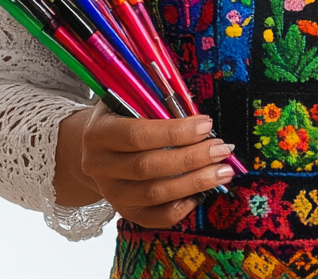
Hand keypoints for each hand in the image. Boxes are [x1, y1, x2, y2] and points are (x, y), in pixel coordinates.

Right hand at [56, 103, 235, 227]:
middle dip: (191, 158)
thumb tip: (196, 112)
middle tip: (222, 148)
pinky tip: (202, 193)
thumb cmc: (121, 116)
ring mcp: (110, 193)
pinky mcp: (123, 211)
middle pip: (148, 167)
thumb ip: (155, 101)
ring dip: (194, 183)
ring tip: (223, 171)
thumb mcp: (129, 99)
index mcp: (99, 132)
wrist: (94, 148)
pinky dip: (180, 208)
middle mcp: (99, 166)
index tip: (206, 124)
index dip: (174, 131)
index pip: (137, 135)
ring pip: (154, 195)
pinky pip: (153, 217)